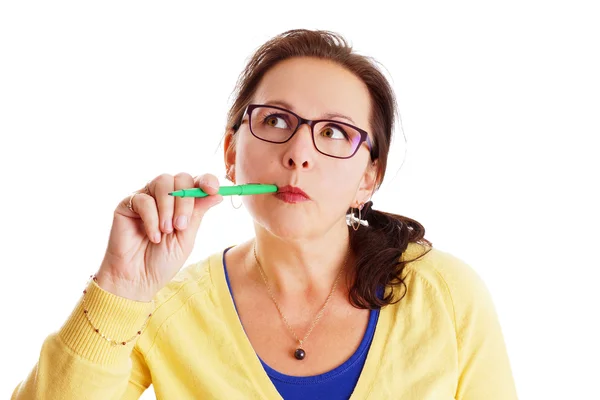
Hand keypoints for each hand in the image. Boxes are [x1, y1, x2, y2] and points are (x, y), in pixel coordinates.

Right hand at [95, 173, 222, 300]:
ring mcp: (146, 198)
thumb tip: (218, 194)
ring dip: (168, 208)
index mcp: (183, 203)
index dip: (207, 180)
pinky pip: (143, 199)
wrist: (138, 279)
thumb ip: (197, 213)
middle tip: (181, 226)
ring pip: (163, 182)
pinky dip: (151, 218)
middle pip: (181, 178)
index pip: (197, 181)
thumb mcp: (187, 237)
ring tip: (166, 231)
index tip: (213, 189)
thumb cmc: (163, 261)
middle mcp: (165, 196)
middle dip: (185, 201)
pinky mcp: (128, 204)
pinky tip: (153, 236)